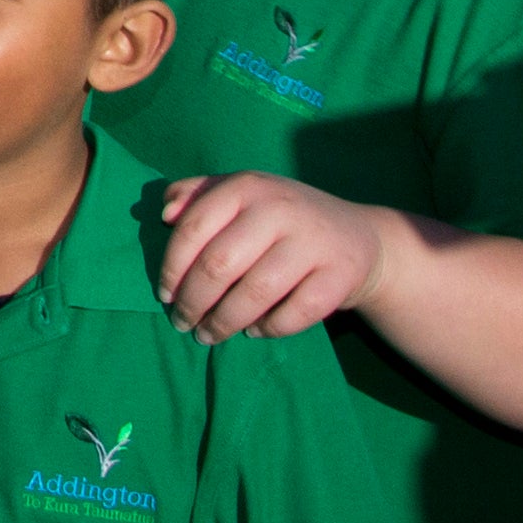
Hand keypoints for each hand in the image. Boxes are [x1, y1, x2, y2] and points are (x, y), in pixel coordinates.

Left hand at [154, 172, 393, 341]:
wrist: (357, 237)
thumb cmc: (278, 219)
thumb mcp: (240, 195)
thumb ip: (196, 196)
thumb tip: (165, 213)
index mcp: (247, 186)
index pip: (193, 229)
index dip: (172, 268)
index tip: (164, 295)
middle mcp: (280, 209)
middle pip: (219, 265)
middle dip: (193, 301)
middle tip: (182, 322)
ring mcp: (313, 242)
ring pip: (255, 293)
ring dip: (224, 322)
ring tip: (207, 335)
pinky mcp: (340, 275)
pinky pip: (295, 313)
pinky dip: (269, 328)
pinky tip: (253, 331)